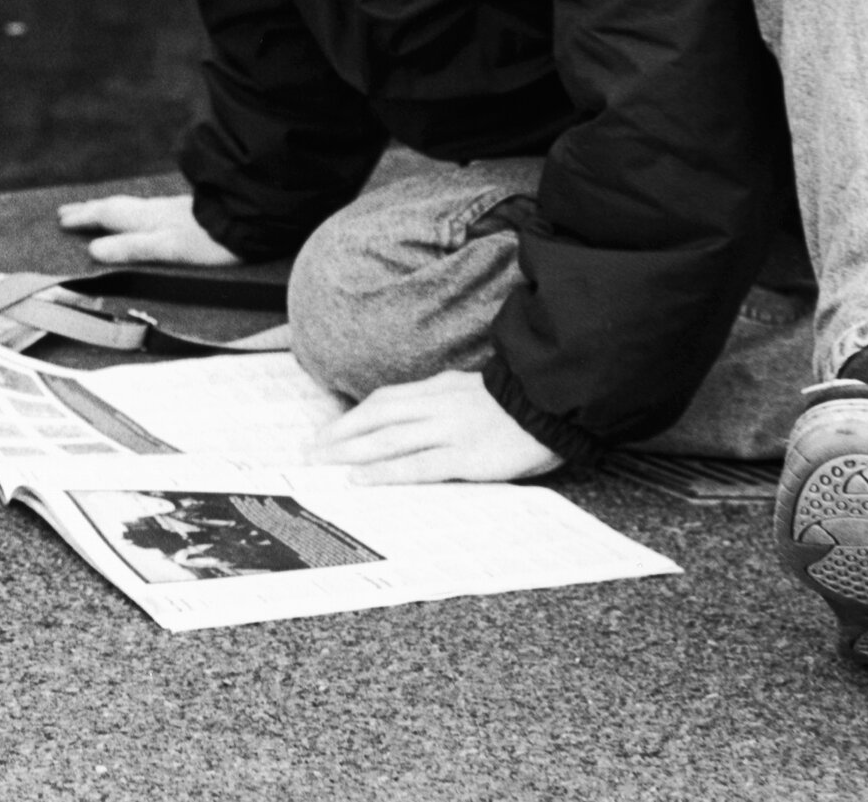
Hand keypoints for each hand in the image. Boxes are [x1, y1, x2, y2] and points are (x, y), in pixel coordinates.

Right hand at [55, 192, 239, 266]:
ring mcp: (172, 210)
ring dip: (109, 209)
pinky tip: (146, 215)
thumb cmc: (210, 241)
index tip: (60, 220)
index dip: (84, 218)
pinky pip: (148, 210)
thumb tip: (93, 250)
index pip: (107, 216)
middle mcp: (155, 211)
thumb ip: (132, 248)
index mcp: (146, 220)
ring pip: (132, 207)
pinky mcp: (189, 213)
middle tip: (66, 211)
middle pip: (116, 208)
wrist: (250, 221)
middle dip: (90, 210)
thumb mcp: (167, 248)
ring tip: (97, 210)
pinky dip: (133, 212)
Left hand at [308, 372, 561, 483]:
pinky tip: (360, 480)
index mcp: (441, 389)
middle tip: (311, 450)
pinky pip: (416, 465)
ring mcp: (450, 430)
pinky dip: (384, 472)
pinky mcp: (465, 456)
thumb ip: (445, 403)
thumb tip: (417, 420)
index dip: (354, 416)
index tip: (331, 430)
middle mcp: (438, 406)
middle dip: (339, 434)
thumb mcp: (475, 392)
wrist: (556, 403)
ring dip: (350, 452)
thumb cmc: (521, 405)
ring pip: (387, 439)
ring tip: (323, 465)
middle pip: (376, 418)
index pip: (386, 401)